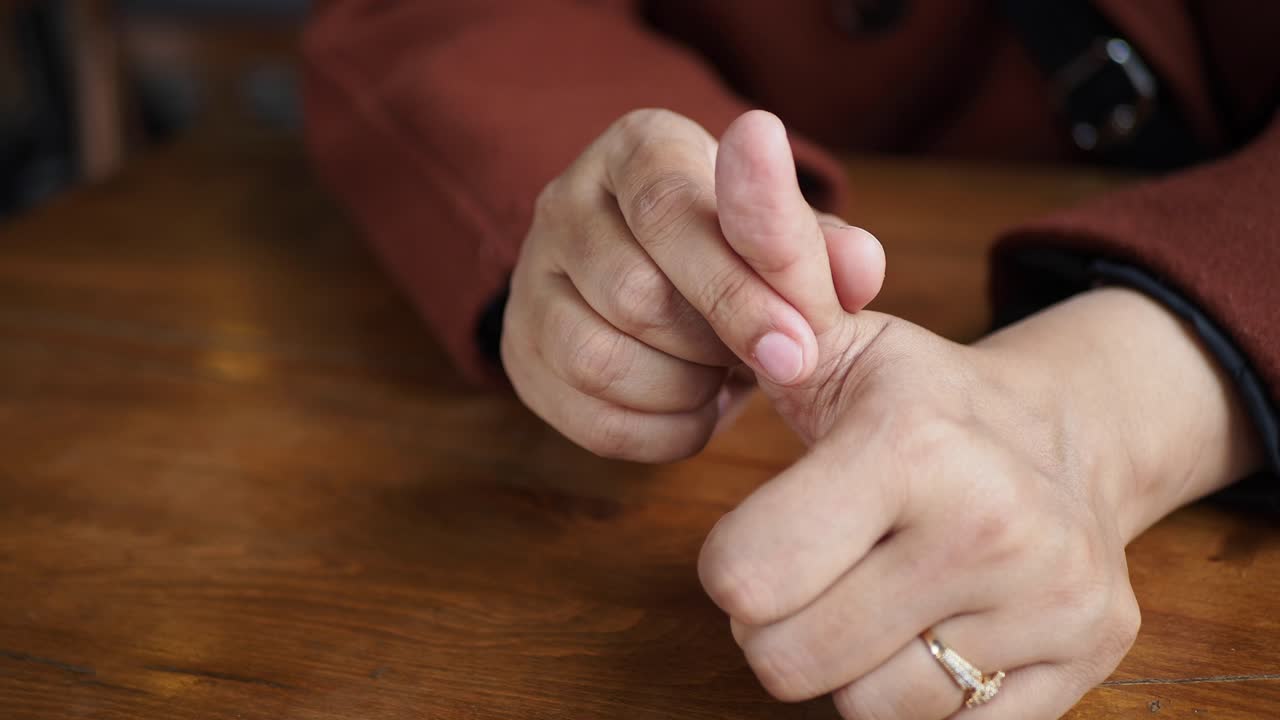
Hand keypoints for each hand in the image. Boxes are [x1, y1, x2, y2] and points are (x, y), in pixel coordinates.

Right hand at [501, 109, 884, 461]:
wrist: (664, 277)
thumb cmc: (735, 249)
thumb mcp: (784, 234)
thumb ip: (822, 249)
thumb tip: (859, 269)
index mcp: (637, 147)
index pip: (667, 206)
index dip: (736, 285)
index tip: (799, 346)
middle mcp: (566, 200)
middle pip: (633, 291)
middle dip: (719, 343)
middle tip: (778, 366)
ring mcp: (530, 278)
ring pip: (598, 357)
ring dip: (683, 389)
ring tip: (725, 378)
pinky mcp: (519, 349)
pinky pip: (584, 415)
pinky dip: (657, 433)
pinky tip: (696, 413)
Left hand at [693, 119, 1263, 716]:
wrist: (1066, 444)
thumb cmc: (918, 403)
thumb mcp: (840, 333)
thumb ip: (769, 258)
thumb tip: (740, 142)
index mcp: (911, 446)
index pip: (740, 577)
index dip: (737, 564)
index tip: (772, 529)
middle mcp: (990, 528)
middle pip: (783, 658)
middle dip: (780, 621)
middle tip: (822, 567)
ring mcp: (1046, 608)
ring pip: (856, 706)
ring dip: (847, 659)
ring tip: (881, 591)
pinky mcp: (1079, 669)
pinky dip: (914, 693)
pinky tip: (936, 623)